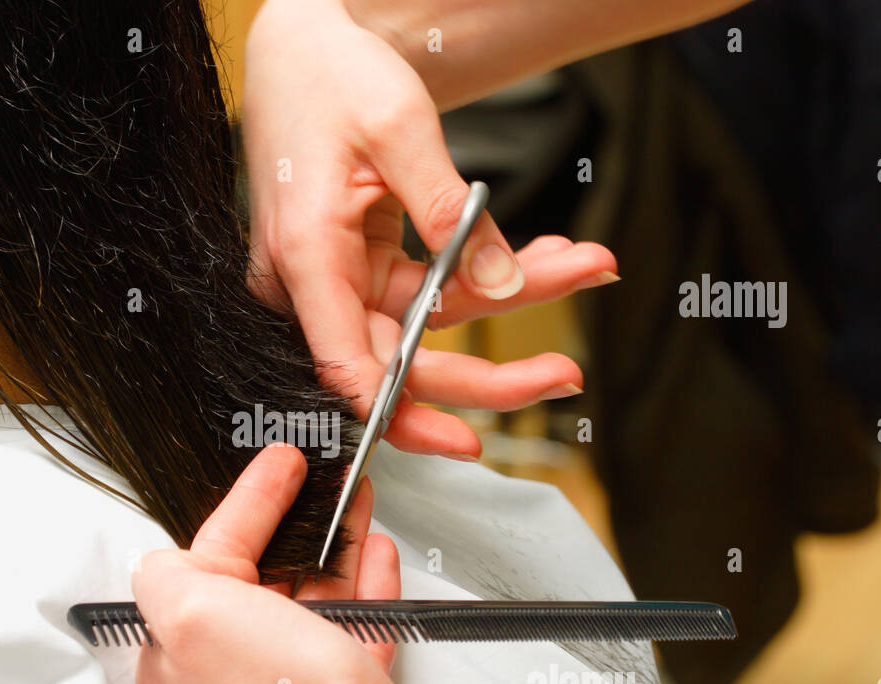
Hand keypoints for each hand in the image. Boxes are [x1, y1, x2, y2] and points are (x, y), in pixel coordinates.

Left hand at [132, 443, 428, 683]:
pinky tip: (380, 557)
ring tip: (360, 505)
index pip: (204, 557)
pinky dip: (366, 590)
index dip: (247, 504)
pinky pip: (350, 633)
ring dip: (336, 547)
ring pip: (309, 601)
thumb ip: (162, 572)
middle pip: (257, 579)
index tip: (282, 464)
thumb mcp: (189, 611)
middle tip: (327, 483)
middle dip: (296, 524)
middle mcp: (222, 679)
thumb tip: (163, 558)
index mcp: (174, 657)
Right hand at [243, 0, 618, 457]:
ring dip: (505, 299)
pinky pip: (422, 291)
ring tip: (579, 266)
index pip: (348, 367)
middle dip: (488, 371)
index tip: (466, 441)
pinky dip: (478, 275)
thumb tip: (501, 281)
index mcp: (305, 257)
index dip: (404, 414)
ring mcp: (331, 280)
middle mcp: (309, 283)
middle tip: (563, 372)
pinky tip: (536, 255)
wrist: (301, 45)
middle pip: (399, 360)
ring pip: (423, 325)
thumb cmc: (330, 77)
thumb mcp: (400, 131)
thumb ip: (451, 213)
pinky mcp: (354, 267)